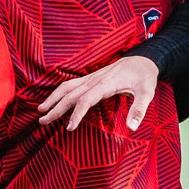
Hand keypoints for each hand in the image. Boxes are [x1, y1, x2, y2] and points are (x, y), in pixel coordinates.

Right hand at [37, 55, 158, 132]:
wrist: (142, 61)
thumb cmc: (144, 78)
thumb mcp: (147, 93)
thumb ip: (139, 110)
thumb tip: (132, 128)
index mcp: (106, 84)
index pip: (86, 100)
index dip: (76, 114)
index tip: (69, 127)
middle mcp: (94, 80)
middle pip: (70, 94)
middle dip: (55, 108)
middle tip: (42, 121)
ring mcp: (90, 78)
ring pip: (67, 87)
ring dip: (53, 98)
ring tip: (41, 110)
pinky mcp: (90, 78)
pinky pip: (70, 84)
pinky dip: (59, 92)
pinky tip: (52, 100)